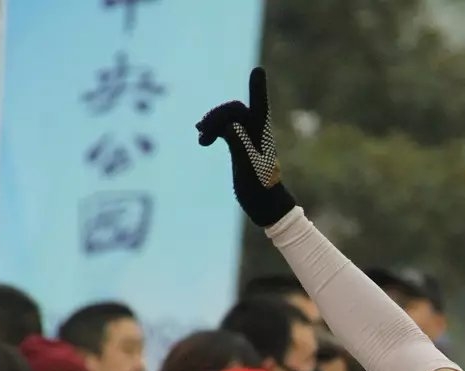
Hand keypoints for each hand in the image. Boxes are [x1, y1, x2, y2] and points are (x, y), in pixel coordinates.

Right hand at [196, 67, 297, 226]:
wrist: (264, 205)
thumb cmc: (261, 188)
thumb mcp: (250, 167)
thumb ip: (242, 145)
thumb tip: (231, 126)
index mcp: (262, 134)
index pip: (259, 106)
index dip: (257, 89)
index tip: (258, 71)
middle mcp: (256, 132)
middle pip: (235, 110)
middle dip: (217, 116)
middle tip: (201, 130)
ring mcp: (247, 138)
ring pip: (227, 118)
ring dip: (212, 122)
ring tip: (200, 135)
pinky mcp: (239, 146)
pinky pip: (224, 129)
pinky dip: (212, 130)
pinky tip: (201, 137)